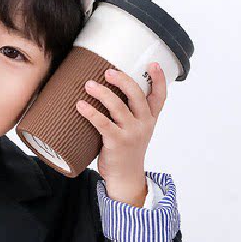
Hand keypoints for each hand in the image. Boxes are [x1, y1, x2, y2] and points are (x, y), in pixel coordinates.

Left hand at [75, 62, 167, 205]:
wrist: (125, 177)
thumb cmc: (126, 151)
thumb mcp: (136, 131)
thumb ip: (131, 114)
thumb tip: (110, 90)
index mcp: (149, 119)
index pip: (160, 96)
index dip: (158, 79)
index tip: (153, 64)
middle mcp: (143, 124)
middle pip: (136, 95)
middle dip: (122, 80)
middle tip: (108, 71)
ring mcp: (131, 133)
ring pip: (118, 106)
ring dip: (102, 93)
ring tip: (89, 85)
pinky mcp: (117, 142)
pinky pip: (102, 123)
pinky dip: (91, 112)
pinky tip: (80, 105)